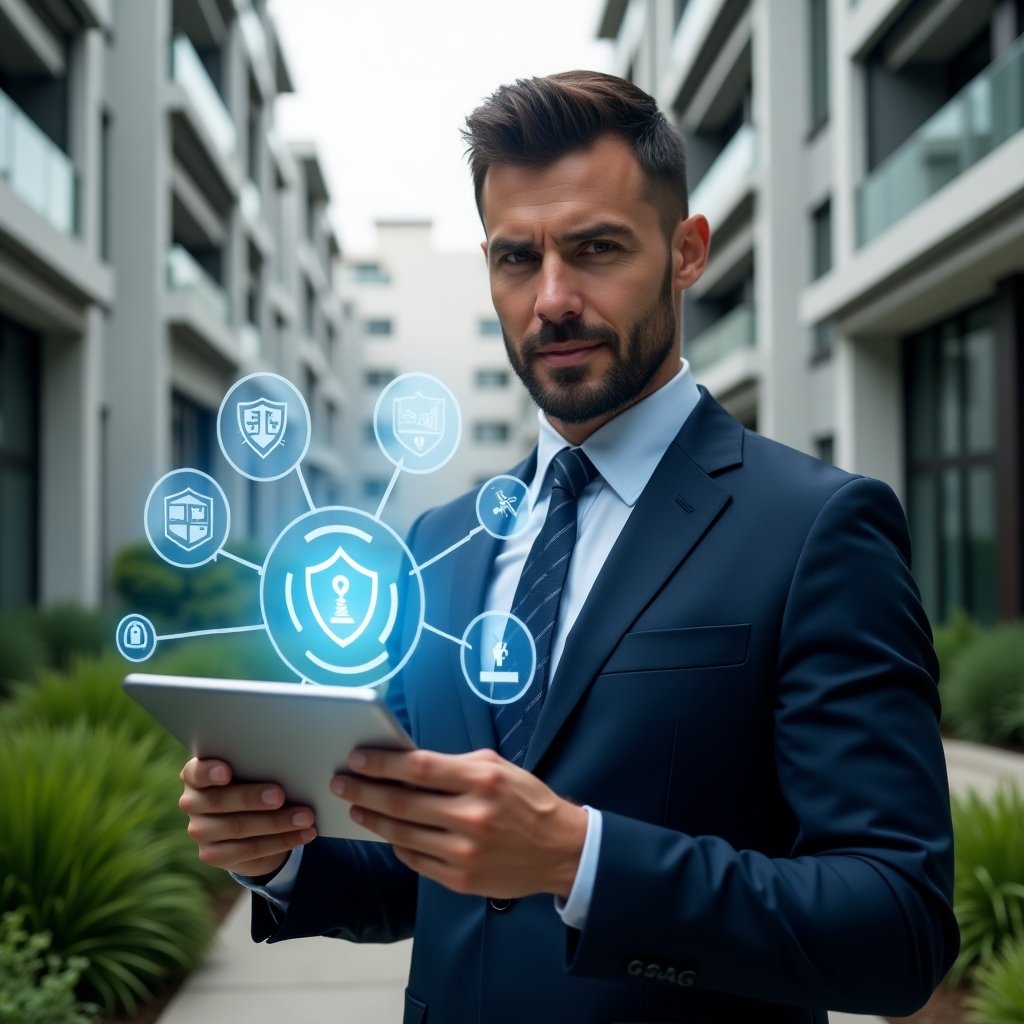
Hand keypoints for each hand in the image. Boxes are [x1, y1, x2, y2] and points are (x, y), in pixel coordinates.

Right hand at [179, 757, 317, 879]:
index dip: (209, 772)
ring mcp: (199, 830)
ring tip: (305, 818)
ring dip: (276, 823)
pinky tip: (304, 835)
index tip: (227, 772)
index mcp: (196, 775)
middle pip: (219, 801)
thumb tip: (292, 757)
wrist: (252, 821)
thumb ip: (259, 763)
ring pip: (237, 828)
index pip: (195, 772)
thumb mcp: (254, 769)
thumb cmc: (255, 780)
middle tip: (280, 796)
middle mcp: (192, 802)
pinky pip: (249, 850)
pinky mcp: (212, 854)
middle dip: (252, 798)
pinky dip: (281, 841)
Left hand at [331, 748, 586, 899]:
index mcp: (481, 780)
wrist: (560, 850)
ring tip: (357, 808)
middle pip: (402, 803)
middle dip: (365, 791)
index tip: (357, 758)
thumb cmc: (526, 800)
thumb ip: (453, 765)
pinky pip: (416, 860)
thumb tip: (406, 763)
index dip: (382, 763)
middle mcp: (471, 816)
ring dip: (373, 820)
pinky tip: (388, 833)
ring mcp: (465, 852)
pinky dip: (398, 845)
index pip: (418, 768)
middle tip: (340, 783)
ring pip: (403, 834)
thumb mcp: (497, 768)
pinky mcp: (461, 879)